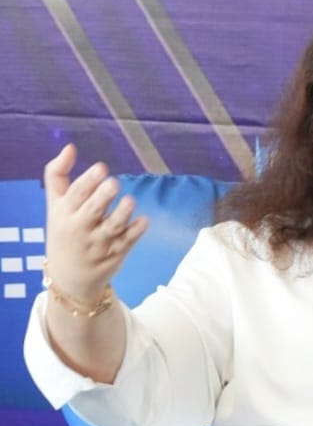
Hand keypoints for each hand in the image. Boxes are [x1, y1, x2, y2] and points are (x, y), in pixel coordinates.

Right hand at [44, 144, 147, 302]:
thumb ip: (58, 174)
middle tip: (114, 183)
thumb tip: (70, 147)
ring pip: (112, 227)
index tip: (102, 167)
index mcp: (64, 214)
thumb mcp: (55, 205)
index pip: (75, 195)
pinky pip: (128, 242)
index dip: (88, 181)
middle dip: (103, 196)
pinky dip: (136, 231)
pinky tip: (145, 221)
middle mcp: (80, 229)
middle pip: (92, 211)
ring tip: (129, 200)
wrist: (69, 279)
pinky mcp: (116, 253)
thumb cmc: (65, 231)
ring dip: (122, 213)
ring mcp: (99, 243)